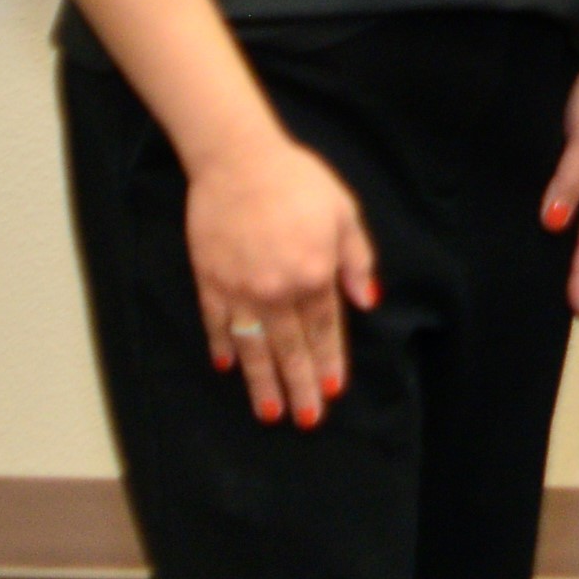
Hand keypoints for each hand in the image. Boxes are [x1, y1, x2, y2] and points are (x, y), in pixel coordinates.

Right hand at [185, 135, 377, 425]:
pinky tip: (228, 367)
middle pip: (291, 348)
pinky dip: (223, 345)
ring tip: (269, 412)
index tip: (333, 391)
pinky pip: (217, 321)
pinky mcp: (210, 278)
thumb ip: (356, 261)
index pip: (325, 330)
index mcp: (314, 274)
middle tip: (305, 420)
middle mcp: (277, 290)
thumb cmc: (297, 181)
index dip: (330, 361)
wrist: (238, 159)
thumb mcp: (344, 213)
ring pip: (254, 345)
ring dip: (262, 381)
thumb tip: (367, 303)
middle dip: (300, 386)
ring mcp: (240, 288)